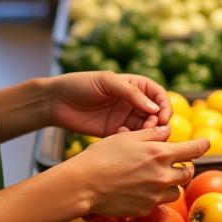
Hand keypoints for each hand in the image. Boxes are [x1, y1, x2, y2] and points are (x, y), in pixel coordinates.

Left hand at [48, 71, 171, 136]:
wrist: (56, 101)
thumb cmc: (80, 84)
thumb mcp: (107, 82)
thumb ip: (131, 93)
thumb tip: (155, 109)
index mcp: (135, 86)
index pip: (159, 96)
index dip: (164, 106)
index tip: (162, 117)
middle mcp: (133, 102)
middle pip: (156, 115)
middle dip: (157, 123)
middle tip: (150, 129)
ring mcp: (124, 118)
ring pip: (146, 129)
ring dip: (146, 133)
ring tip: (138, 135)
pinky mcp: (114, 132)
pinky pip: (131, 139)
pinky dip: (132, 140)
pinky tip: (121, 136)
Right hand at [64, 123, 210, 217]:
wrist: (84, 184)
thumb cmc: (102, 155)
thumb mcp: (127, 137)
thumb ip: (152, 134)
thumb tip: (168, 131)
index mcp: (160, 154)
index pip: (193, 150)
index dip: (202, 145)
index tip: (207, 142)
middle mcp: (162, 176)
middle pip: (187, 173)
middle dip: (184, 166)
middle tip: (176, 162)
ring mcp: (155, 196)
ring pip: (176, 191)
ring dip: (171, 183)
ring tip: (157, 177)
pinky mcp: (145, 209)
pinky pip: (158, 203)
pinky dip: (154, 196)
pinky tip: (139, 189)